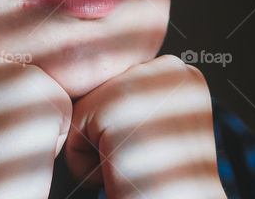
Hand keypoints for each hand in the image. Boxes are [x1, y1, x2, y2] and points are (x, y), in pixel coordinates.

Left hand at [64, 54, 227, 198]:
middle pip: (100, 91)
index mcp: (181, 73)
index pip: (118, 86)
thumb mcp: (157, 126)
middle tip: (143, 162)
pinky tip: (121, 174)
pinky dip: (84, 164)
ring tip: (134, 167)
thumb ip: (132, 99)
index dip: (122, 129)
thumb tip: (88, 84)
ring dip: (97, 149)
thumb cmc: (164, 185)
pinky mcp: (116, 104)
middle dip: (109, 135)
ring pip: (84, 107)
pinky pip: (73, 129)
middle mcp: (169, 68)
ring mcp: (144, 82)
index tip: (150, 151)